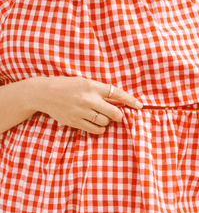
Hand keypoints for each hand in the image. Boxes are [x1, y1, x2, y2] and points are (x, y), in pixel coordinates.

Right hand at [28, 76, 142, 133]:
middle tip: (117, 116)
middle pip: (115, 113)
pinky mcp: (76, 122)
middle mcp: (88, 99)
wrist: (45, 93)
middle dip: (119, 116)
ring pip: (105, 122)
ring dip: (107, 122)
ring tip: (100, 117)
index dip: (130, 100)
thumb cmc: (67, 86)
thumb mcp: (85, 83)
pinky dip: (100, 129)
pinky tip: (96, 124)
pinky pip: (95, 130)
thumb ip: (101, 92)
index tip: (140, 106)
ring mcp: (82, 112)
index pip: (116, 93)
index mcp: (92, 86)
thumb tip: (119, 102)